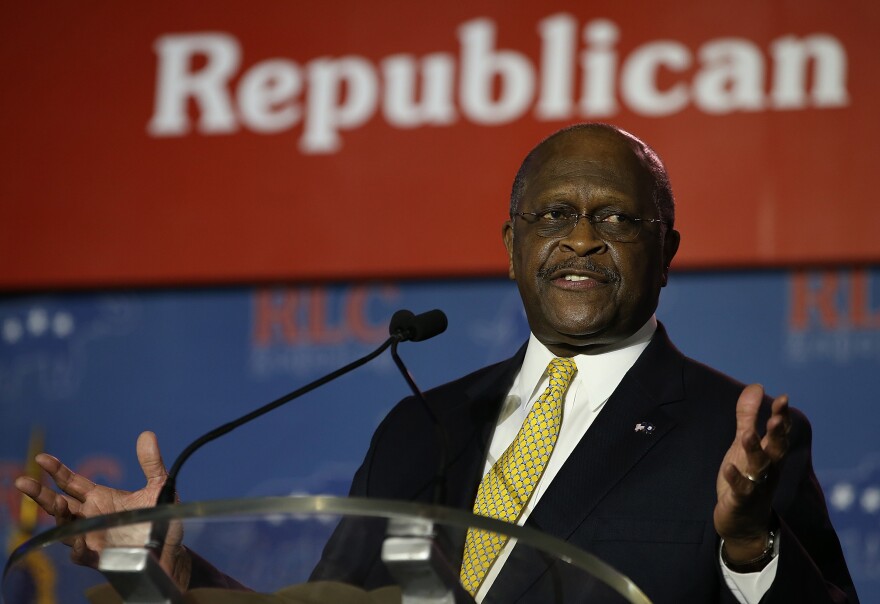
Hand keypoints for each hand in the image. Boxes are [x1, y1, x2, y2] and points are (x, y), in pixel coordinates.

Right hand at [14, 431, 190, 587]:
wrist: (171, 548)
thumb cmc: (161, 518)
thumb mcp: (159, 487)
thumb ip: (151, 463)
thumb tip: (147, 434)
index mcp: (99, 498)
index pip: (71, 482)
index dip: (56, 470)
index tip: (41, 459)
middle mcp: (90, 517)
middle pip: (58, 504)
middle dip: (40, 494)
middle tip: (23, 481)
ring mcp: (92, 537)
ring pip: (64, 528)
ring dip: (59, 517)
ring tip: (58, 503)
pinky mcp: (100, 557)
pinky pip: (80, 554)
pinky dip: (76, 547)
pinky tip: (78, 539)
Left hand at [714, 384, 789, 564]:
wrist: (744, 523)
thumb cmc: (747, 478)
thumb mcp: (744, 444)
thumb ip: (749, 416)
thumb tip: (757, 386)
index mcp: (769, 455)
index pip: (779, 434)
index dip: (782, 417)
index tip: (784, 398)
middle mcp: (767, 469)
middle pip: (775, 450)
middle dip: (777, 434)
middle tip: (776, 418)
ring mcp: (756, 485)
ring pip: (759, 468)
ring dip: (754, 451)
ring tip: (746, 434)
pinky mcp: (741, 501)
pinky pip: (740, 490)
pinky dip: (735, 479)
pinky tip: (727, 469)